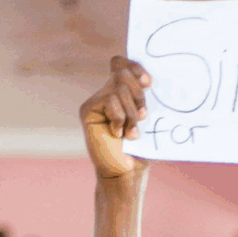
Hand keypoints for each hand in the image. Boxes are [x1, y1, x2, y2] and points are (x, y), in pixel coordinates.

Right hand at [79, 57, 151, 180]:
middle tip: (143, 116)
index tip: (149, 83)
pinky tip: (117, 135)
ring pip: (118, 88)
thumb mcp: (148, 120)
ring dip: (131, 113)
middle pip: (122, 73)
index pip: (121, 63)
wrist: (127, 173)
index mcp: (122, 91)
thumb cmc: (140, 149)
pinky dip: (119, 119)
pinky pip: (110, 101)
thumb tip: (150, 79)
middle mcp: (107, 92)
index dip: (134, 67)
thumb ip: (146, 98)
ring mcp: (96, 101)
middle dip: (138, 94)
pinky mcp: (87, 110)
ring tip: (132, 133)